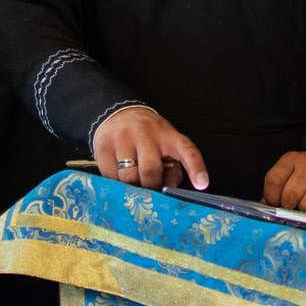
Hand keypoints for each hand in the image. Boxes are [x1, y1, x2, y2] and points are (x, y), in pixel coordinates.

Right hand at [92, 105, 206, 191]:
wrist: (119, 114)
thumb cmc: (149, 138)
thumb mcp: (166, 148)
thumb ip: (172, 171)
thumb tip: (167, 191)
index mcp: (169, 136)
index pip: (187, 150)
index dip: (196, 168)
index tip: (202, 184)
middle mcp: (146, 133)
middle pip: (150, 170)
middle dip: (150, 186)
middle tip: (148, 189)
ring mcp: (123, 137)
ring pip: (128, 176)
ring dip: (131, 187)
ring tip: (133, 183)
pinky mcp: (103, 144)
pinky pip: (109, 175)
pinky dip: (115, 182)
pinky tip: (118, 176)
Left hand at [263, 150, 305, 214]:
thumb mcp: (290, 173)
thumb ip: (277, 187)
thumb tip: (267, 206)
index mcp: (291, 159)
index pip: (274, 180)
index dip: (271, 198)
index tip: (276, 204)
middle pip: (290, 195)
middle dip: (289, 207)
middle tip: (293, 206)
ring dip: (305, 212)